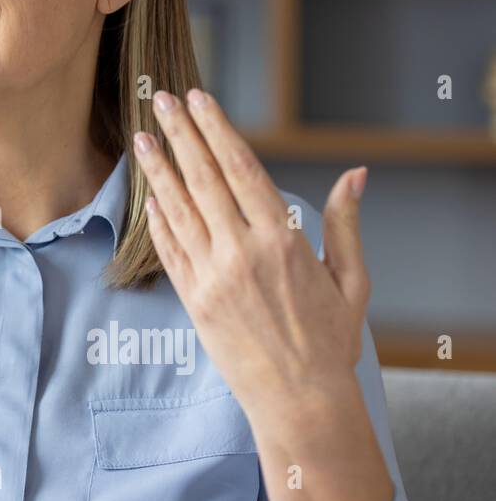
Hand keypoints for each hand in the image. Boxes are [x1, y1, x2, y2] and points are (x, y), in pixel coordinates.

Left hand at [131, 88, 369, 416]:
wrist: (300, 400)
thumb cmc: (331, 340)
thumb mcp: (352, 279)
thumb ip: (346, 222)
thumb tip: (357, 173)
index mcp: (283, 240)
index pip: (241, 168)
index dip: (217, 129)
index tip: (200, 100)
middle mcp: (242, 252)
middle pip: (203, 178)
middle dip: (180, 134)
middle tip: (161, 100)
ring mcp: (212, 276)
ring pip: (178, 209)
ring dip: (158, 169)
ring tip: (142, 137)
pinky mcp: (192, 300)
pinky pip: (170, 250)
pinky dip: (158, 219)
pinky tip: (149, 194)